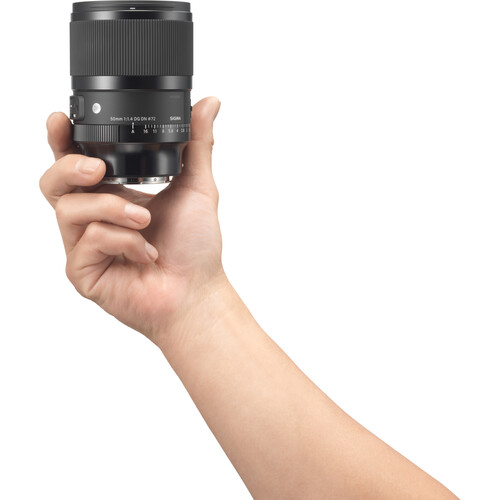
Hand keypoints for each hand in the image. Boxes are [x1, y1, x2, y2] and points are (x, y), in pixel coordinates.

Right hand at [40, 97, 225, 348]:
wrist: (197, 290)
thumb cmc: (195, 246)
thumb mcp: (197, 187)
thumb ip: (197, 143)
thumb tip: (209, 102)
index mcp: (113, 194)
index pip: (76, 161)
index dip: (62, 140)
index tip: (62, 119)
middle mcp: (94, 217)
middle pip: (53, 182)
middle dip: (70, 167)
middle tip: (98, 169)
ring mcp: (85, 245)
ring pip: (68, 209)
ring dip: (110, 208)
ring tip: (144, 219)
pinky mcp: (83, 271)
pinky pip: (87, 242)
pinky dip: (121, 240)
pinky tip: (146, 251)